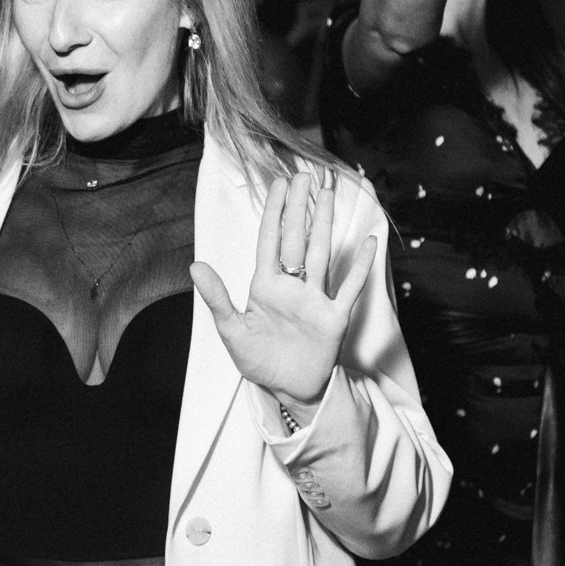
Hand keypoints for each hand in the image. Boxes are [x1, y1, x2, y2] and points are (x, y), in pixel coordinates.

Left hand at [189, 173, 377, 415]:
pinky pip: (349, 288)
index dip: (275, 212)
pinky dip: (360, 267)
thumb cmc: (258, 360)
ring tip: (329, 195)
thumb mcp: (231, 331)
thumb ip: (217, 298)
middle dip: (299, 207)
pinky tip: (368, 243)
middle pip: (296, 239)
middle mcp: (291, 286)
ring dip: (324, 225)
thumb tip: (195, 265)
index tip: (279, 184)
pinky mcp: (334, 317)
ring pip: (320, 254)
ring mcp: (314, 299)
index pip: (270, 241)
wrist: (287, 389)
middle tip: (305, 176)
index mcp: (265, 286)